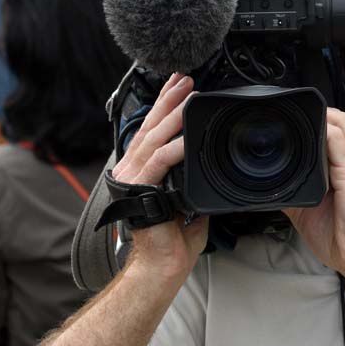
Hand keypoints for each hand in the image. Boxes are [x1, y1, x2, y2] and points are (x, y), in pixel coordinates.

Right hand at [112, 73, 208, 282]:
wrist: (162, 266)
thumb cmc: (175, 240)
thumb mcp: (190, 200)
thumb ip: (195, 180)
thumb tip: (211, 167)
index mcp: (143, 171)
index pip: (153, 131)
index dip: (164, 106)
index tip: (177, 85)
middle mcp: (133, 170)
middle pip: (151, 127)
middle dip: (168, 101)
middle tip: (184, 80)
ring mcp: (133, 179)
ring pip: (154, 139)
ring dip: (172, 115)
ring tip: (187, 96)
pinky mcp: (139, 190)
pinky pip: (159, 163)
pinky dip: (175, 148)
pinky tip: (189, 136)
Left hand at [283, 109, 344, 280]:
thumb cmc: (344, 238)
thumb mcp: (312, 210)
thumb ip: (296, 192)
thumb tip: (271, 187)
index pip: (338, 131)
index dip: (319, 121)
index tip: (297, 122)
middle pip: (341, 120)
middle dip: (317, 114)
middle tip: (291, 119)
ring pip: (341, 125)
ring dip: (319, 118)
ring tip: (296, 122)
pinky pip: (340, 143)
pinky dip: (323, 133)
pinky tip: (309, 134)